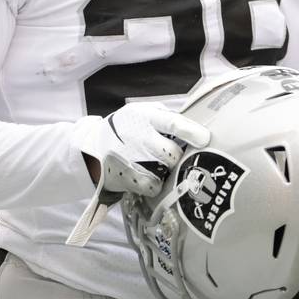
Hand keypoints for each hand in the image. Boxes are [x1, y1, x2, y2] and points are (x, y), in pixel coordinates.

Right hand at [66, 102, 208, 246]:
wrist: (92, 148)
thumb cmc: (124, 128)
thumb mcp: (139, 112)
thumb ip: (164, 115)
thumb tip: (193, 124)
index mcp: (145, 117)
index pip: (173, 123)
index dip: (192, 132)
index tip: (206, 138)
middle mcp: (139, 137)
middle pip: (173, 153)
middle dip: (178, 156)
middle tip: (175, 156)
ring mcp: (133, 159)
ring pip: (166, 170)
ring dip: (169, 170)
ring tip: (161, 166)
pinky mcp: (128, 178)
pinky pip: (154, 187)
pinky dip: (157, 185)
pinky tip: (153, 179)